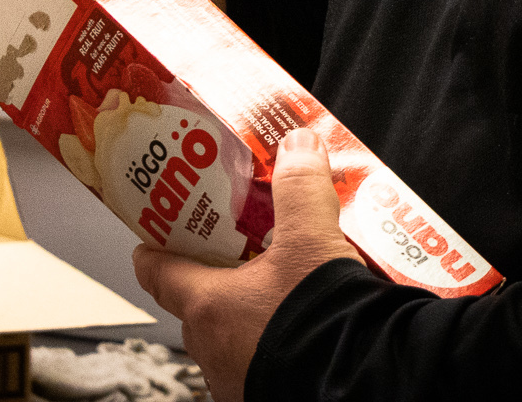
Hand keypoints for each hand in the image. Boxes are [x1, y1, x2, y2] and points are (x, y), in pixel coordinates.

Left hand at [132, 129, 357, 400]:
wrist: (367, 385)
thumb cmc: (320, 321)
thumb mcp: (312, 240)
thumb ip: (301, 187)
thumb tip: (298, 144)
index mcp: (205, 306)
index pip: (154, 271)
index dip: (155, 245)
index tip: (160, 228)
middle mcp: (211, 348)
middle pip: (197, 299)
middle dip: (217, 270)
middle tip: (241, 242)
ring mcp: (236, 378)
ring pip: (230, 332)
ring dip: (249, 307)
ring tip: (282, 280)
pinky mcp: (267, 391)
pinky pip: (258, 357)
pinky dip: (273, 335)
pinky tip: (304, 319)